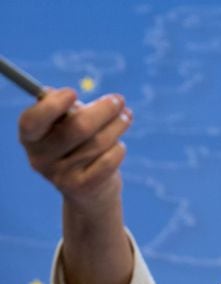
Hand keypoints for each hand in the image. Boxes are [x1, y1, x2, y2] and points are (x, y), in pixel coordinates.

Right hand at [18, 87, 132, 210]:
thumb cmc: (78, 145)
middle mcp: (40, 159)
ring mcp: (61, 176)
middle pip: (78, 127)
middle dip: (104, 109)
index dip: (52, 105)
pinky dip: (118, 148)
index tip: (73, 92)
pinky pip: (109, 159)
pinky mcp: (83, 187)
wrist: (89, 191)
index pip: (32, 121)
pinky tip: (119, 145)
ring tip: (126, 117)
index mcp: (31, 138)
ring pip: (99, 141)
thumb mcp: (66, 125)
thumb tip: (58, 93)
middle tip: (119, 100)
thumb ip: (65, 109)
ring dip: (118, 125)